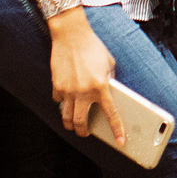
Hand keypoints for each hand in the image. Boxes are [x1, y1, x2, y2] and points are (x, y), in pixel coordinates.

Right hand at [47, 11, 122, 142]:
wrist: (72, 35)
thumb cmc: (93, 47)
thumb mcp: (109, 63)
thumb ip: (109, 80)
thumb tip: (109, 94)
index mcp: (101, 86)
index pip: (111, 114)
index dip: (117, 130)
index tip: (119, 142)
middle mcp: (84, 92)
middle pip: (81, 123)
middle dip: (84, 132)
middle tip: (86, 133)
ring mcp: (68, 91)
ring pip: (67, 118)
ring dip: (70, 124)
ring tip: (74, 125)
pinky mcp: (57, 86)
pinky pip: (59, 101)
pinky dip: (62, 103)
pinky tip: (66, 100)